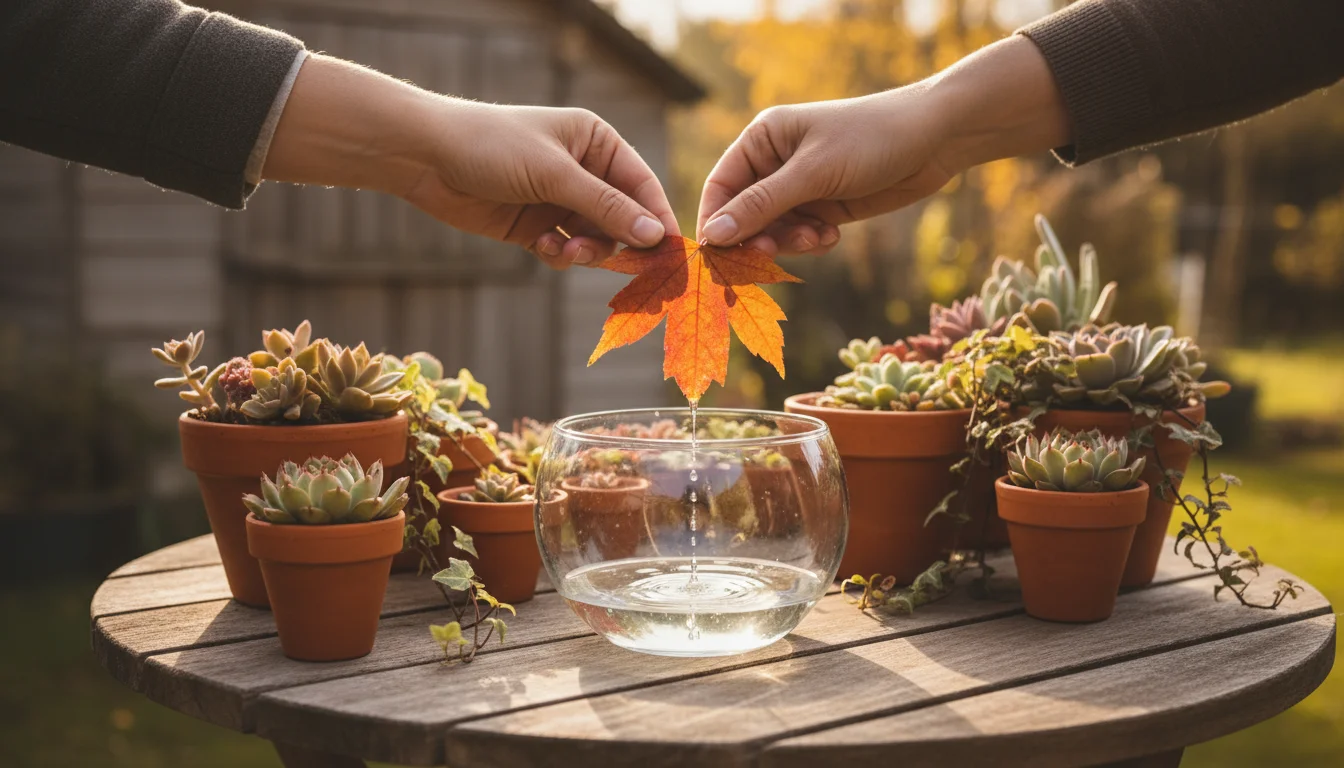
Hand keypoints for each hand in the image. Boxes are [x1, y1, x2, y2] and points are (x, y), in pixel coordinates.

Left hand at [264, 55, 675, 267]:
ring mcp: (559, 200)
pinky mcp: (536, 226)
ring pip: (595, 240)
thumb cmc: (493, 147)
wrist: (427, 158)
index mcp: (596, 142)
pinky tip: (541, 247)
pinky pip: (566, 250)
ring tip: (564, 250)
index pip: (641, 184)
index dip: (657, 219)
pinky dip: (560, 255)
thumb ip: (607, 207)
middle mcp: (583, 171)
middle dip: (616, 242)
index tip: (670, 254)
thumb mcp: (555, 175)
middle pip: (622, 219)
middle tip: (613, 264)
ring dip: (585, 252)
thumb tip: (656, 236)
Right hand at [697, 36, 1069, 254]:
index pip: (721, 187)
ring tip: (816, 238)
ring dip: (789, 243)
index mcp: (763, 140)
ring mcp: (801, 187)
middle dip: (757, 239)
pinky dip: (811, 243)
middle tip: (770, 257)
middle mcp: (776, 163)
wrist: (935, 138)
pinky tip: (832, 237)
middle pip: (743, 215)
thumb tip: (713, 237)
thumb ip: (762, 206)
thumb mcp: (812, 173)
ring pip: (773, 231)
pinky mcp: (825, 207)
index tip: (716, 258)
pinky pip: (801, 236)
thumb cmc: (870, 139)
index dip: (715, 222)